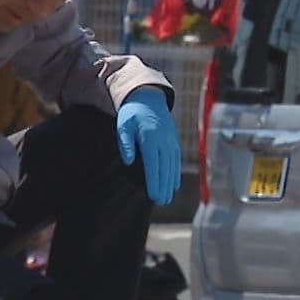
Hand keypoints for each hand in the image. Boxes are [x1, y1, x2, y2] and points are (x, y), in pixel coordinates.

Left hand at [116, 87, 180, 205]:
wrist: (148, 98)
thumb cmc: (132, 114)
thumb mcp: (123, 125)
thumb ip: (125, 142)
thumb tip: (128, 161)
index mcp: (150, 137)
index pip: (153, 164)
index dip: (154, 181)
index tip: (153, 195)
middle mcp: (163, 140)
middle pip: (165, 168)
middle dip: (163, 186)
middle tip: (162, 202)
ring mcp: (171, 141)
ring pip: (172, 166)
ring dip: (170, 183)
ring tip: (168, 198)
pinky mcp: (174, 141)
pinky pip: (176, 160)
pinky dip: (176, 173)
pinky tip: (174, 184)